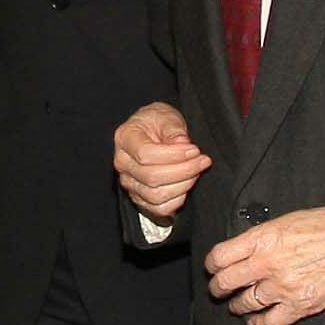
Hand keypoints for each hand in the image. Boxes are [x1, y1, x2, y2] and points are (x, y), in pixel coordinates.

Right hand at [113, 101, 209, 221]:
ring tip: (196, 171)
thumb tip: (182, 143)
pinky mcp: (140, 197)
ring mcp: (129, 183)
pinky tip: (186, 184)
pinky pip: (159, 209)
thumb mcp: (166, 116)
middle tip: (202, 161)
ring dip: (183, 185)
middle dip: (184, 170)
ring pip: (156, 195)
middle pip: (151, 177)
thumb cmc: (157, 122)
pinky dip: (177, 200)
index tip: (194, 150)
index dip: (174, 155)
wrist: (152, 131)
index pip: (145, 154)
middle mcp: (122, 163)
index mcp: (124, 138)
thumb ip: (173, 129)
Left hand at [206, 206, 324, 324]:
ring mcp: (282, 287)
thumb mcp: (288, 220)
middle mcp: (267, 264)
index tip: (213, 267)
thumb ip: (262, 236)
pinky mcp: (299, 306)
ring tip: (237, 305)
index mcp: (263, 238)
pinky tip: (257, 320)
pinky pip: (269, 321)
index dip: (212, 264)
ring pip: (244, 303)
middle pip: (225, 282)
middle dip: (217, 288)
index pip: (220, 256)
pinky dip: (259, 323)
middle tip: (218, 289)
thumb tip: (245, 249)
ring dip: (237, 305)